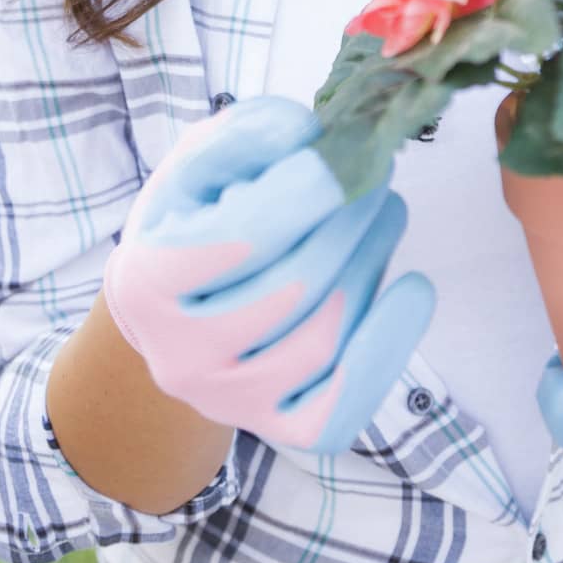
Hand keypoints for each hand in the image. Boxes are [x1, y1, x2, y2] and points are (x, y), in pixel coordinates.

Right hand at [103, 94, 434, 455]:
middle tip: (380, 172)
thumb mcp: (195, 166)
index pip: (239, 240)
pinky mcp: (276, 431)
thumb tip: (306, 131)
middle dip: (351, 221)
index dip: (305, 192)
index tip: (349, 149)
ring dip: (372, 263)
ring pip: (324, 338)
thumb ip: (242, 138)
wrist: (169, 316)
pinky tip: (414, 288)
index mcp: (148, 283)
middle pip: (293, 289)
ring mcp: (230, 405)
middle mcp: (181, 358)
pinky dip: (389, 345)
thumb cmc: (190, 223)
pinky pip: (343, 406)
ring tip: (387, 211)